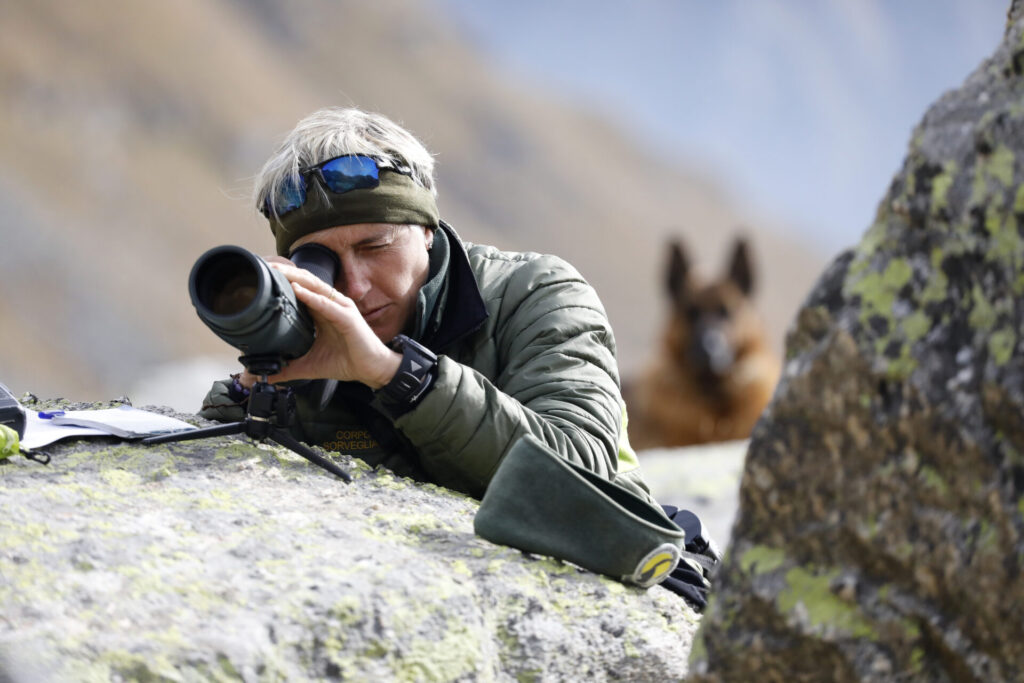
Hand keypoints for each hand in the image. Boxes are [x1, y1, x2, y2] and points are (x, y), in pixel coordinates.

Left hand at [239, 257, 400, 389]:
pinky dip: (311, 297)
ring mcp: (340, 308)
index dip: (281, 280)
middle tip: (262, 267)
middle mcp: (330, 304)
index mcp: (321, 310)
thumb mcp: (310, 365)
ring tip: (276, 271)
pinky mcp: (348, 318)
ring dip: (294, 277)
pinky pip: (327, 305)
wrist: (371, 370)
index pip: (299, 288)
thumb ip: (288, 368)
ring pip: (315, 287)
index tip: (259, 276)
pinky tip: (297, 291)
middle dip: (284, 272)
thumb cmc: (346, 361)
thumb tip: (263, 377)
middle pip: (304, 281)